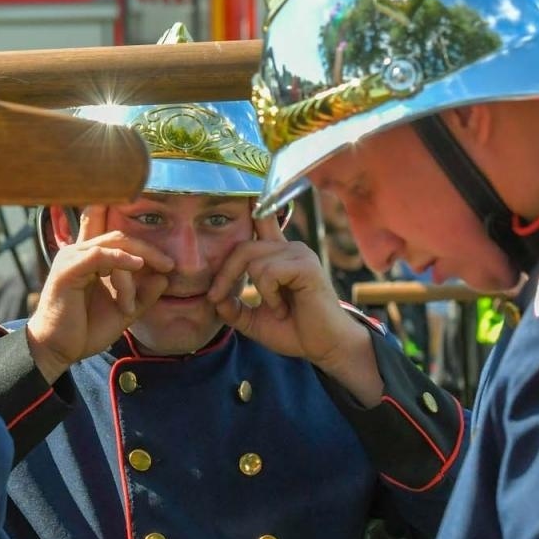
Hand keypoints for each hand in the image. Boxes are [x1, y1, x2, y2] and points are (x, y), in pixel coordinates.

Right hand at [26, 205, 172, 381]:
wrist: (58, 350)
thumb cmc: (86, 330)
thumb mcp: (124, 311)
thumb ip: (144, 295)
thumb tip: (165, 278)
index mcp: (91, 258)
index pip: (112, 231)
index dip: (136, 231)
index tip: (164, 255)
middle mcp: (80, 252)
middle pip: (120, 235)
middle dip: (148, 248)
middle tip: (169, 265)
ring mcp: (72, 257)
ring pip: (114, 244)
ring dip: (132, 269)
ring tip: (133, 299)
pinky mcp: (68, 269)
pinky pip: (100, 255)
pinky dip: (120, 259)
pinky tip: (136, 266)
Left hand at [207, 212, 368, 369]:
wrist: (325, 347)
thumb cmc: (294, 330)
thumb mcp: (254, 321)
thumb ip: (233, 309)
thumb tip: (214, 298)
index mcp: (277, 256)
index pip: (262, 220)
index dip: (252, 204)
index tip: (243, 191)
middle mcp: (289, 249)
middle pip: (243, 246)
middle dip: (224, 275)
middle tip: (216, 299)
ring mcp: (299, 254)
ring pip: (253, 260)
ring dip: (257, 292)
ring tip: (276, 309)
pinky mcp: (306, 266)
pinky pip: (269, 273)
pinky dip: (269, 295)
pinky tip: (283, 308)